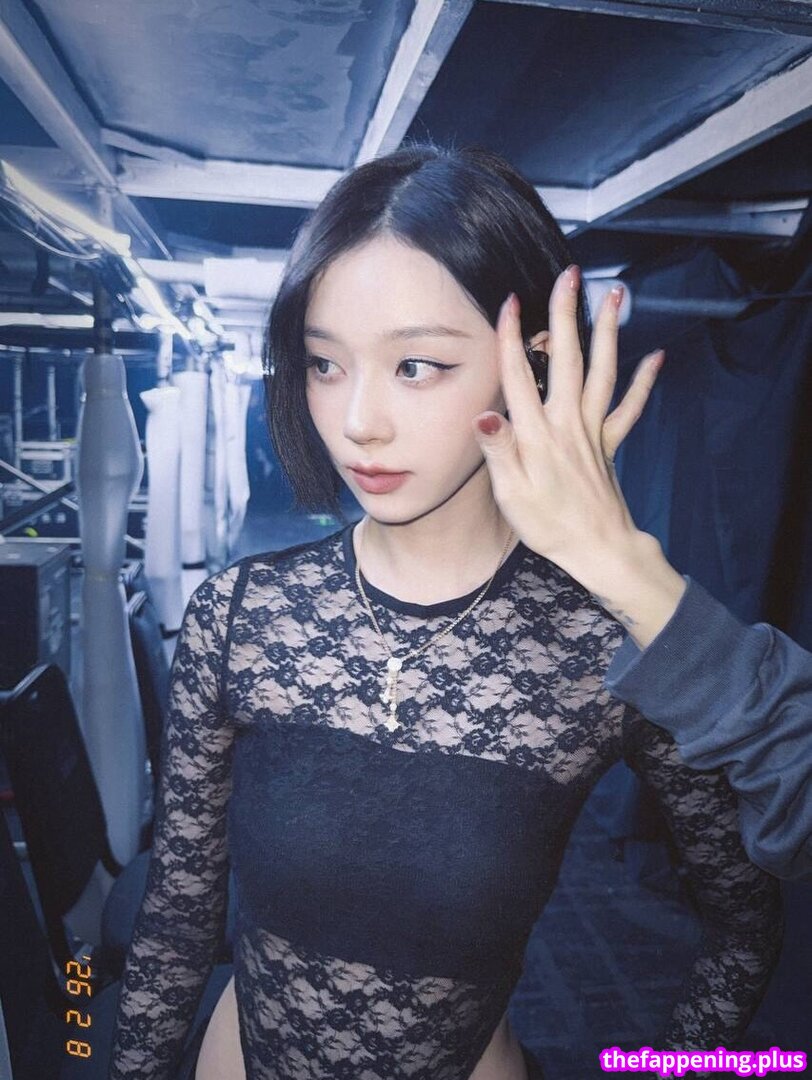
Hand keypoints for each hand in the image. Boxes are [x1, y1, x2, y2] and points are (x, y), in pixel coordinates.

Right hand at [472, 264, 664, 566]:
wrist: (597, 548)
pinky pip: (629, 408)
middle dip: (567, 315)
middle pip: (568, 360)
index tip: (509, 300)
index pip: (519, 376)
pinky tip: (655, 357)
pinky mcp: (607, 444)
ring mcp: (592, 431)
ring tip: (615, 296)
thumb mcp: (511, 494)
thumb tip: (482, 416)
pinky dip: (643, 382)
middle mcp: (567, 423)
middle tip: (569, 276)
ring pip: (603, 372)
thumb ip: (499, 451)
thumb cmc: (549, 525)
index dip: (511, 337)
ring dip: (608, 332)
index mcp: (537, 434)